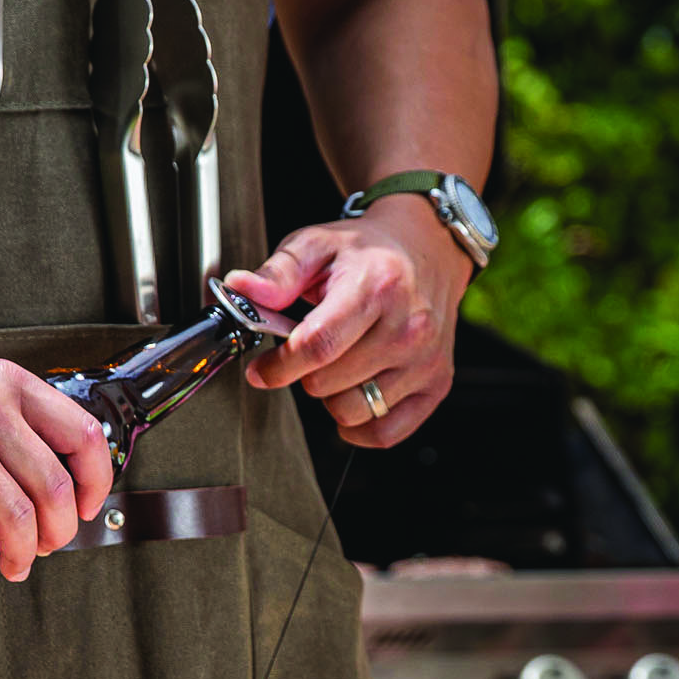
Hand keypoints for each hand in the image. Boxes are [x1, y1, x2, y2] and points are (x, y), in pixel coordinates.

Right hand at [0, 317, 113, 586]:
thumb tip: (27, 458)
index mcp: (2, 383)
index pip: (82, 436)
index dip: (97, 483)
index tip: (88, 507)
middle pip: (54, 487)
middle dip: (59, 532)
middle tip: (46, 548)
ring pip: (14, 515)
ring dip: (21, 553)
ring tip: (12, 566)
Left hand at [226, 197, 471, 445]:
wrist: (426, 249)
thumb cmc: (368, 252)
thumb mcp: (317, 245)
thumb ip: (277, 273)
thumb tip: (241, 289)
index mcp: (376, 288)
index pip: (317, 346)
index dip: (278, 366)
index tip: (262, 369)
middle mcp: (408, 328)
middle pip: (327, 384)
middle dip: (304, 372)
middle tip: (310, 351)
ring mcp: (426, 360)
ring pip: (351, 412)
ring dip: (332, 396)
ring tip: (338, 364)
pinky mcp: (437, 384)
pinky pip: (385, 433)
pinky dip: (360, 426)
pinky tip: (353, 394)